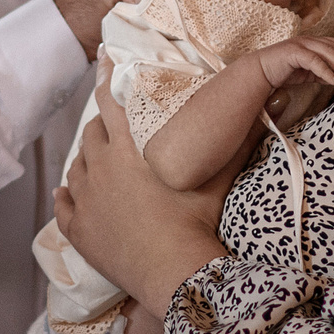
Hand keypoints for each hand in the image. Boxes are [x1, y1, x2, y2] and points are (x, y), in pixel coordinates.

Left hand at [56, 61, 226, 318]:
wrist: (175, 273)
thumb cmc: (196, 220)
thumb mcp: (218, 175)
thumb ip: (238, 138)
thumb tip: (269, 104)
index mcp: (127, 149)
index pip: (109, 102)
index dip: (106, 78)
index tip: (102, 59)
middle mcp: (99, 169)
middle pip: (92, 133)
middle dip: (101, 124)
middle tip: (113, 123)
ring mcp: (86, 201)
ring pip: (76, 168)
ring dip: (86, 159)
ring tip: (96, 158)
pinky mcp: (80, 232)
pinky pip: (64, 208)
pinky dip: (65, 198)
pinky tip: (63, 194)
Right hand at [251, 35, 333, 94]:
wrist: (258, 72)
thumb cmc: (281, 72)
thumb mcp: (307, 73)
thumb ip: (321, 73)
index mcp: (312, 43)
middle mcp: (308, 40)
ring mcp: (301, 44)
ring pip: (328, 52)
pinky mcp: (294, 52)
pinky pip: (315, 60)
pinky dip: (326, 71)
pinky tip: (333, 81)